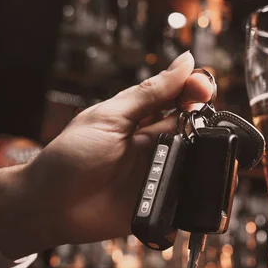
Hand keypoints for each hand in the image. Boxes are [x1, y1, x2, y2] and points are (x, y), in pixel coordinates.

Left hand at [0, 51, 214, 259]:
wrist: (50, 207)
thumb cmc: (70, 156)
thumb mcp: (109, 117)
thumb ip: (149, 93)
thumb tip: (185, 61)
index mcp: (140, 118)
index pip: (177, 97)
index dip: (194, 89)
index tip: (202, 88)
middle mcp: (154, 143)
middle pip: (193, 125)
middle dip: (205, 116)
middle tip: (205, 115)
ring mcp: (159, 172)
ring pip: (198, 158)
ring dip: (209, 152)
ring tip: (217, 146)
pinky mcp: (162, 202)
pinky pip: (191, 194)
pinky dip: (204, 188)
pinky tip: (213, 179)